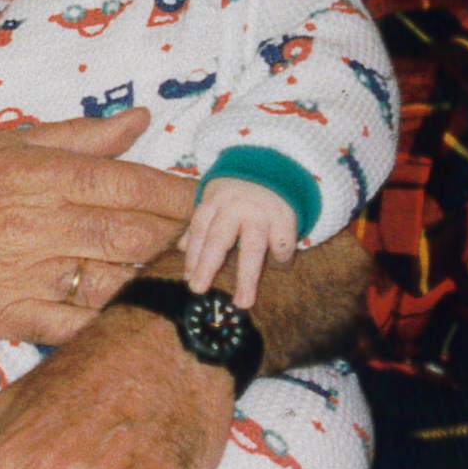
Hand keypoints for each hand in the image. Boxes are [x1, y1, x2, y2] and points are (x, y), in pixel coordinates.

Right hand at [0, 112, 195, 348]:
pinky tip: (137, 318)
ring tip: (188, 281)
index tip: (211, 201)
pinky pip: (73, 325)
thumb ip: (79, 136)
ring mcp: (24, 272)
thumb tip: (141, 120)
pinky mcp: (9, 316)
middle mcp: (38, 222)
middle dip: (179, 240)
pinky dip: (110, 323)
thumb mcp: (9, 144)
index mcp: (42, 174)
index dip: (178, 195)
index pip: (129, 183)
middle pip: (131, 234)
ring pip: (110, 280)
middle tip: (212, 244)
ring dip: (154, 282)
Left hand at [185, 176, 298, 307]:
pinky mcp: (286, 218)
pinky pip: (281, 245)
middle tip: (198, 289)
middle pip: (219, 238)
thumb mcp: (218, 200)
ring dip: (247, 278)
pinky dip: (279, 260)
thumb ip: (202, 225)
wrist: (279, 165)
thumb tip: (180, 249)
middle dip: (207, 265)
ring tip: (243, 302)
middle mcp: (237, 206)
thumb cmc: (241, 193)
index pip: (200, 229)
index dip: (193, 254)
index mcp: (216, 201)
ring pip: (252, 248)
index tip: (189, 279)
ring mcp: (262, 213)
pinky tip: (277, 268)